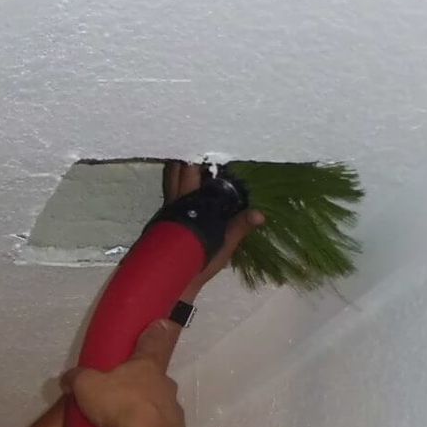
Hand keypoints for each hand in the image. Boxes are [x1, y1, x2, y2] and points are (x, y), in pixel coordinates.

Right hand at [61, 320, 186, 426]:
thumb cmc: (119, 405)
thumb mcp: (86, 387)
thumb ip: (77, 378)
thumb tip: (69, 378)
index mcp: (148, 365)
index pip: (156, 340)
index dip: (158, 330)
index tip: (164, 323)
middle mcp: (166, 384)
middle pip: (157, 378)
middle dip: (143, 383)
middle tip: (124, 394)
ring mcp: (174, 410)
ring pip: (161, 405)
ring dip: (148, 410)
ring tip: (127, 425)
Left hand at [163, 161, 264, 302]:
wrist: (178, 279)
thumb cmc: (201, 260)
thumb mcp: (225, 244)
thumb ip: (240, 226)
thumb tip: (260, 214)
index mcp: (189, 203)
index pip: (190, 172)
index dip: (197, 157)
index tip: (208, 146)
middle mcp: (175, 200)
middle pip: (176, 170)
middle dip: (187, 157)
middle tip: (202, 147)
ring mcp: (169, 207)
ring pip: (171, 179)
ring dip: (181, 168)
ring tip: (196, 159)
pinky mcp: (167, 215)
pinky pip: (171, 190)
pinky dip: (179, 180)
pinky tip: (191, 180)